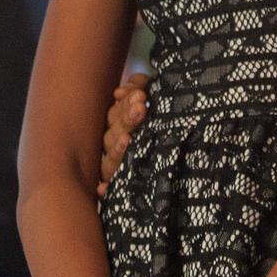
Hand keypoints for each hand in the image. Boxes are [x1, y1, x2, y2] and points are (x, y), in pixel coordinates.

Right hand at [98, 73, 149, 194]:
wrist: (174, 154)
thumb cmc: (157, 121)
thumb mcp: (147, 98)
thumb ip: (137, 87)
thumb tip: (125, 89)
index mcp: (117, 125)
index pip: (116, 114)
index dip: (126, 104)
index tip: (141, 95)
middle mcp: (113, 145)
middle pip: (113, 133)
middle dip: (126, 120)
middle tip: (141, 107)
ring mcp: (116, 166)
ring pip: (111, 158)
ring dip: (118, 148)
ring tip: (128, 138)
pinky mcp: (121, 186)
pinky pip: (111, 188)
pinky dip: (105, 188)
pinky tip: (102, 188)